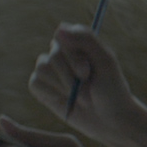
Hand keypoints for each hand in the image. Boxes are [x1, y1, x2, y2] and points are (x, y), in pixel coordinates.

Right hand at [28, 23, 145, 145]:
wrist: (110, 119)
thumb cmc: (112, 89)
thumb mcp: (106, 62)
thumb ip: (86, 40)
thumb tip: (59, 27)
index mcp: (79, 43)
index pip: (62, 35)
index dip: (72, 54)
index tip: (87, 70)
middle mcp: (62, 53)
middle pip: (53, 54)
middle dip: (71, 74)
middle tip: (88, 85)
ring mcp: (50, 70)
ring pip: (42, 67)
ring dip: (63, 85)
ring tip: (80, 95)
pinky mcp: (41, 87)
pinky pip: (35, 82)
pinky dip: (51, 93)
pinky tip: (65, 99)